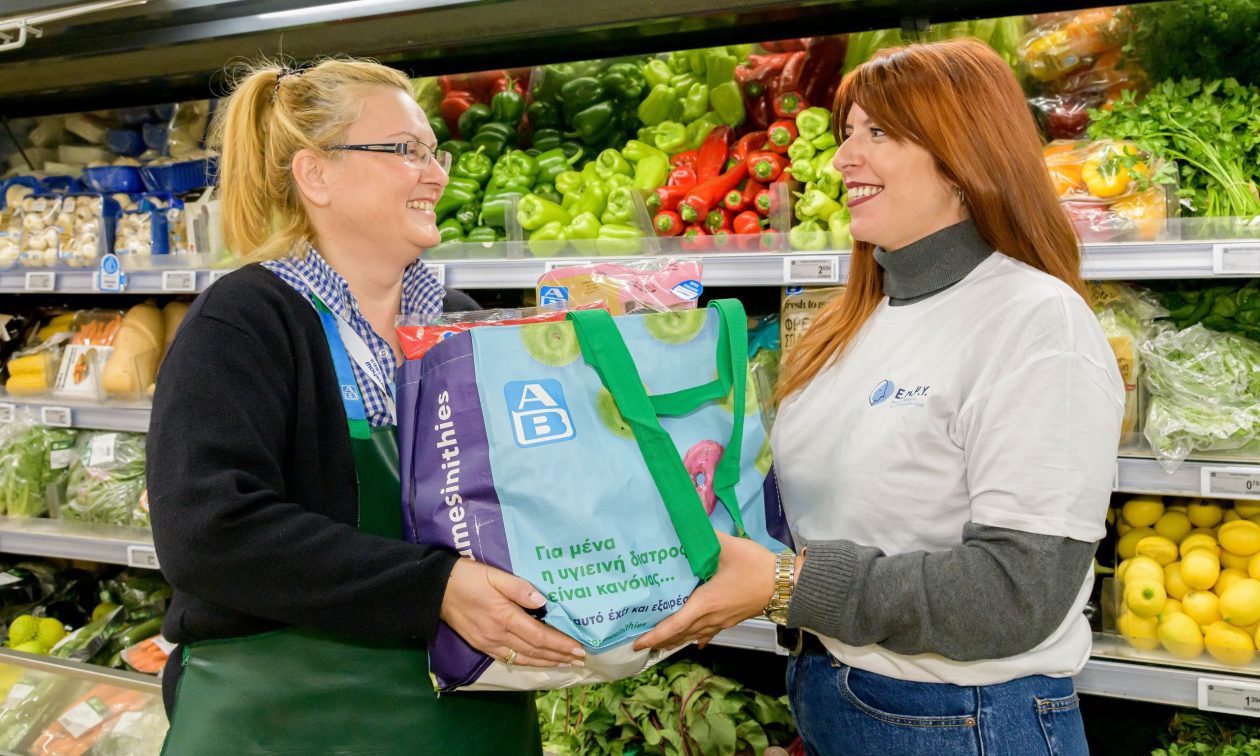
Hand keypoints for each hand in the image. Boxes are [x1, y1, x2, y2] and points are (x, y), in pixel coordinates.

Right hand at [440, 559, 585, 666]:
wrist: (436, 590)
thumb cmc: (468, 578)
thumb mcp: (494, 575)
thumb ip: (519, 588)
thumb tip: (543, 601)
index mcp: (505, 617)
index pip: (540, 636)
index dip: (561, 644)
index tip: (579, 648)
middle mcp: (499, 636)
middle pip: (535, 651)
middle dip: (560, 656)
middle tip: (580, 659)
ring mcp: (489, 644)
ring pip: (524, 658)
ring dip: (547, 662)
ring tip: (565, 664)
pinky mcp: (482, 646)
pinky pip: (510, 659)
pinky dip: (528, 662)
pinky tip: (538, 661)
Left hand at [633, 531, 776, 651]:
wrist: (786, 584)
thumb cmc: (755, 567)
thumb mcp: (727, 547)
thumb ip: (704, 536)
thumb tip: (686, 523)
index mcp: (705, 603)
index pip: (674, 625)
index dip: (655, 636)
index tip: (637, 643)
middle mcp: (711, 618)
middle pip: (681, 634)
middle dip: (661, 640)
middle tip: (641, 642)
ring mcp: (722, 621)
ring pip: (694, 635)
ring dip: (677, 639)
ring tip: (660, 642)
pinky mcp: (731, 620)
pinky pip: (709, 633)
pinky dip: (697, 637)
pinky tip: (696, 642)